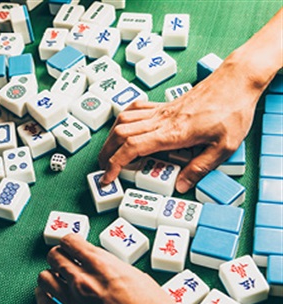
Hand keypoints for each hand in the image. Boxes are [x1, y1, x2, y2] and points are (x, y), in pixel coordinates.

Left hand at [36, 234, 174, 303]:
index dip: (69, 242)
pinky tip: (47, 294)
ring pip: (44, 277)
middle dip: (58, 255)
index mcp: (101, 264)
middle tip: (62, 259)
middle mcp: (83, 279)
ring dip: (49, 275)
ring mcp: (74, 300)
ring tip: (55, 277)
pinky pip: (44, 302)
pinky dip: (43, 296)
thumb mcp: (134, 276)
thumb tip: (103, 265)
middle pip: (54, 256)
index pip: (70, 241)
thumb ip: (112, 267)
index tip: (70, 245)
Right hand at [98, 53, 265, 192]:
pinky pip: (135, 109)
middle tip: (104, 168)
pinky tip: (123, 127)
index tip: (108, 177)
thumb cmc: (232, 110)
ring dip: (111, 137)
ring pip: (123, 121)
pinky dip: (123, 119)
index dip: (115, 164)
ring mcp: (160, 111)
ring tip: (109, 152)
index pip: (133, 147)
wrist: (236, 81)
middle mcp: (161, 120)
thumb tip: (182, 185)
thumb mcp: (224, 146)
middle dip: (107, 154)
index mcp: (173, 133)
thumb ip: (200, 167)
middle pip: (121, 134)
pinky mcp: (164, 104)